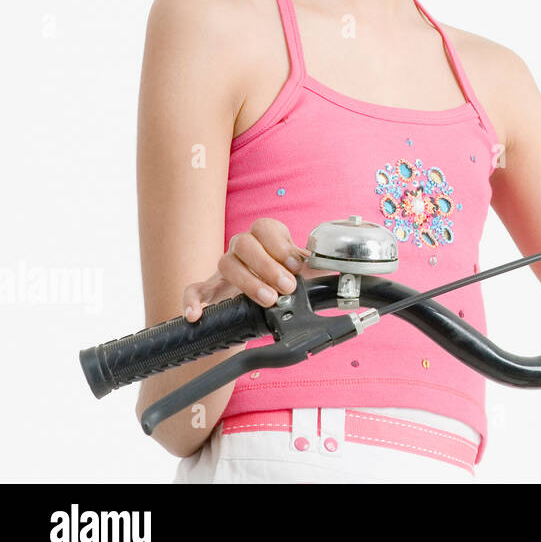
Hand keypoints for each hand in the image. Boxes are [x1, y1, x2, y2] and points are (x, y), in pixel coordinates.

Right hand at [181, 217, 311, 320]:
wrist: (267, 301)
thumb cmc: (287, 279)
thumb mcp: (305, 274)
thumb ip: (320, 270)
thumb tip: (348, 272)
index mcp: (265, 238)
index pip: (266, 227)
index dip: (280, 244)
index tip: (297, 264)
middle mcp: (243, 248)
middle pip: (245, 243)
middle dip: (268, 265)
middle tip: (286, 286)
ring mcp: (224, 268)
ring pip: (225, 262)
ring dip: (247, 281)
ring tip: (267, 299)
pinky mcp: (211, 290)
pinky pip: (195, 289)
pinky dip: (192, 300)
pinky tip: (196, 314)